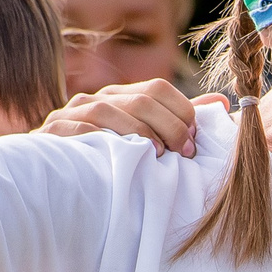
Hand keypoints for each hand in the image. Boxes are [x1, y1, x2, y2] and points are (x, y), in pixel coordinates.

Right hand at [41, 80, 216, 156]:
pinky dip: (102, 139)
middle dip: (169, 126)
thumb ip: (178, 121)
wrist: (49, 182)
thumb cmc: (105, 164)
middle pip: (140, 99)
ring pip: (109, 110)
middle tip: (184, 153)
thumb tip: (222, 102)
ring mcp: (70, 114)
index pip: (157, 88)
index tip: (193, 143)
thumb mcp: (143, 141)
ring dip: (139, 132)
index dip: (182, 112)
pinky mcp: (52, 134)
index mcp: (119, 97)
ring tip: (157, 156)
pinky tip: (121, 157)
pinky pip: (79, 129)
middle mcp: (95, 99)